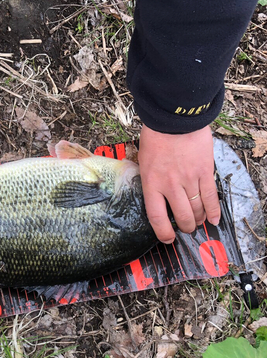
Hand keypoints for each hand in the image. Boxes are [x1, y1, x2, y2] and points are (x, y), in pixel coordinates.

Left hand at [138, 124, 220, 243]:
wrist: (174, 119)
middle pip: (181, 216)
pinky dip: (213, 210)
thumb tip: (155, 196)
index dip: (163, 232)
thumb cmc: (155, 139)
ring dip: (198, 219)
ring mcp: (189, 179)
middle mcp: (170, 185)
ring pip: (197, 208)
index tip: (167, 239)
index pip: (157, 217)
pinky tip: (213, 219)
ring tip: (198, 223)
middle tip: (186, 229)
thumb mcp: (143, 162)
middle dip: (185, 227)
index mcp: (152, 184)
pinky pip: (210, 196)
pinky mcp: (204, 171)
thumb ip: (150, 181)